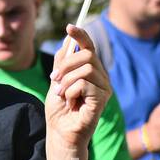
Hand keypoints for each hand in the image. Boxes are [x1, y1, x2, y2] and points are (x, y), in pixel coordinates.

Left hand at [44, 25, 111, 159]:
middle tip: (54, 80)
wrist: (60, 132)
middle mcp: (101, 77)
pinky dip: (71, 91)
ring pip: (85, 69)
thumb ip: (63, 61)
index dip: (80, 35)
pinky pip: (84, 83)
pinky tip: (71, 102)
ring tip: (62, 94)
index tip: (69, 27)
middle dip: (65, 65)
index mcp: (91, 71)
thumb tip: (68, 38)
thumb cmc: (59, 109)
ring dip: (66, 81)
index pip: (89, 47)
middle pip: (86, 55)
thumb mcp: (57, 80)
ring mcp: (104, 88)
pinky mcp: (103, 99)